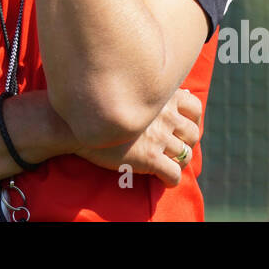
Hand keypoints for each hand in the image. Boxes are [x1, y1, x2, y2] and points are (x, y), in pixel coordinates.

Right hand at [74, 88, 202, 187]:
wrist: (74, 124)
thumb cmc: (97, 105)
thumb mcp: (128, 89)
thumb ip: (151, 91)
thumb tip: (176, 92)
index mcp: (161, 97)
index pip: (194, 107)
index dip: (192, 118)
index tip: (181, 125)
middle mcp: (164, 115)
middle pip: (193, 133)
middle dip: (187, 141)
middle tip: (174, 147)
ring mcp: (158, 137)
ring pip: (185, 155)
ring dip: (178, 161)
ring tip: (167, 163)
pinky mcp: (149, 158)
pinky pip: (173, 174)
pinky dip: (171, 179)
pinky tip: (162, 179)